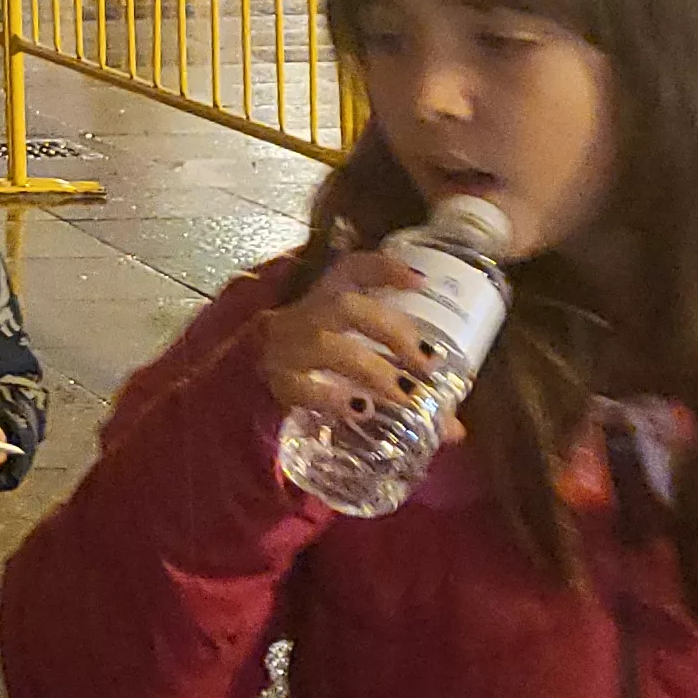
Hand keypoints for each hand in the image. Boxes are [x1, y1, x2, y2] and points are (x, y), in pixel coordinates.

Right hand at [257, 251, 458, 440]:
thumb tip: (454, 429)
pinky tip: (359, 410)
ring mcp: (285, 346)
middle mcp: (304, 315)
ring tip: (404, 393)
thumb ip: (400, 387)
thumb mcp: (350, 361)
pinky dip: (331, 398)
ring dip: (371, 368)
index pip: (352, 269)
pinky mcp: (274, 380)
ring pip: (325, 344)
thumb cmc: (312, 367)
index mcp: (326, 298)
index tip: (421, 282)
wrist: (243, 383)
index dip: (385, 269)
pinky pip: (300, 385)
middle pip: (345, 306)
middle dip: (391, 330)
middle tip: (426, 361)